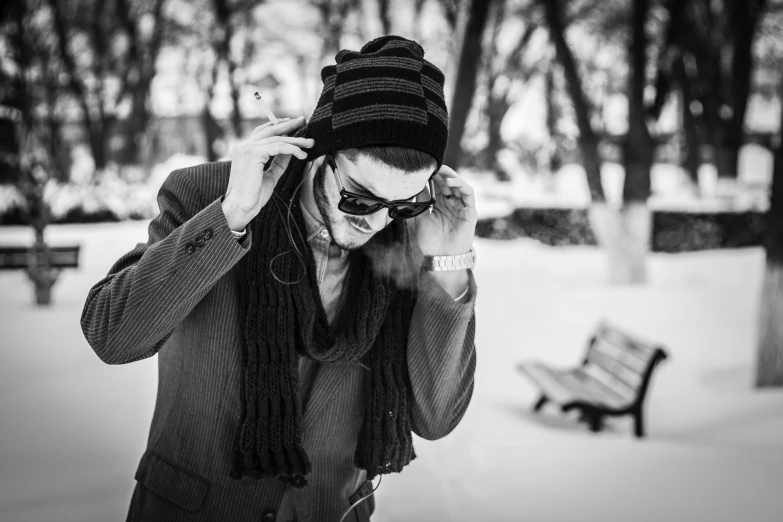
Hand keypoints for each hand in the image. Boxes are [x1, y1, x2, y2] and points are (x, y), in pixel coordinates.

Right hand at [222, 116, 313, 230]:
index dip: (278, 126)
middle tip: (304, 120)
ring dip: (296, 141)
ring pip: (277, 138)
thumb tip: (291, 151)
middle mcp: (244, 145)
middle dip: (289, 125)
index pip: (263, 131)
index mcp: (244, 149)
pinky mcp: (253, 153)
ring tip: (310, 144)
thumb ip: (278, 162)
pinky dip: (292, 149)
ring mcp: (247, 148)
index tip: (294, 124)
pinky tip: (302, 154)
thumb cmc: (253, 195)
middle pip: (270, 130)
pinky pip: (278, 147)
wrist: (241, 207)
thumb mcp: (270, 174)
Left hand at [410, 165, 476, 256]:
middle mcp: (451, 203)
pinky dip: (461, 185)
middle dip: (440, 173)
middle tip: (431, 164)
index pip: (437, 185)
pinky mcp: (470, 211)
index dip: (432, 176)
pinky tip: (450, 181)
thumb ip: (420, 200)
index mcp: (440, 203)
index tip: (423, 168)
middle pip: (448, 182)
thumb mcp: (421, 217)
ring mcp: (461, 206)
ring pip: (458, 185)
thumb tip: (416, 183)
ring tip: (440, 170)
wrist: (440, 257)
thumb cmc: (430, 240)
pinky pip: (468, 193)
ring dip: (450, 176)